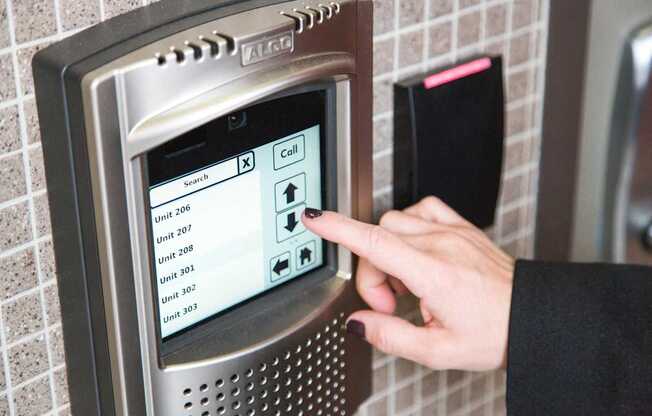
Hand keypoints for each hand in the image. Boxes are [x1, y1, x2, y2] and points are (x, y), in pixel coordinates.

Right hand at [302, 197, 514, 370]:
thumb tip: (359, 322)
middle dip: (372, 270)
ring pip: (395, 221)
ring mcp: (453, 231)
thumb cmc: (495, 333)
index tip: (314, 218)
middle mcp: (442, 245)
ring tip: (407, 284)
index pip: (375, 243)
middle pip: (379, 236)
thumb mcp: (438, 351)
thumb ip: (391, 336)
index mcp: (435, 275)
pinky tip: (418, 252)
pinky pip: (422, 210)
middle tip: (389, 302)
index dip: (339, 228)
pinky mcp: (461, 226)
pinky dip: (408, 227)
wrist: (532, 317)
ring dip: (388, 251)